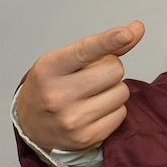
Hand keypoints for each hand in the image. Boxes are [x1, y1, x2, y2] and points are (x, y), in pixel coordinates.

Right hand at [16, 22, 144, 152]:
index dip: (108, 41)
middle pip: (114, 70)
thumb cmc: (52, 86)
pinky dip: (114, 110)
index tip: (127, 34)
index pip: (84, 51)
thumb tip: (137, 29)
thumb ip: (102, 46)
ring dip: (114, 91)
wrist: (30, 126)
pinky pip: (121, 114)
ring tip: (92, 95)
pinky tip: (95, 111)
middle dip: (111, 70)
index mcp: (48, 69)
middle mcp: (57, 95)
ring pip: (122, 92)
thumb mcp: (65, 61)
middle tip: (93, 78)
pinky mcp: (85, 138)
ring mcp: (71, 119)